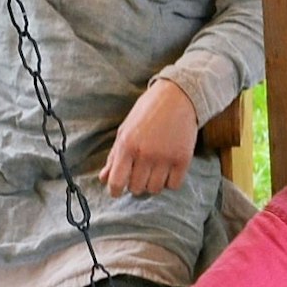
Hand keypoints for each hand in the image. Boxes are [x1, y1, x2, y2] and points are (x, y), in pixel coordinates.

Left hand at [98, 79, 198, 197]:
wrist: (178, 96)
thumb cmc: (148, 112)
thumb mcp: (125, 130)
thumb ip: (114, 156)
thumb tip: (104, 178)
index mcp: (127, 146)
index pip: (116, 182)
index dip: (115, 190)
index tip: (117, 190)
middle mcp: (145, 154)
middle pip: (136, 188)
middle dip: (136, 183)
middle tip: (140, 172)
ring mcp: (165, 158)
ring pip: (155, 189)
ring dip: (153, 183)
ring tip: (155, 169)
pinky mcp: (183, 159)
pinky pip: (173, 185)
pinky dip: (170, 181)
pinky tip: (168, 169)